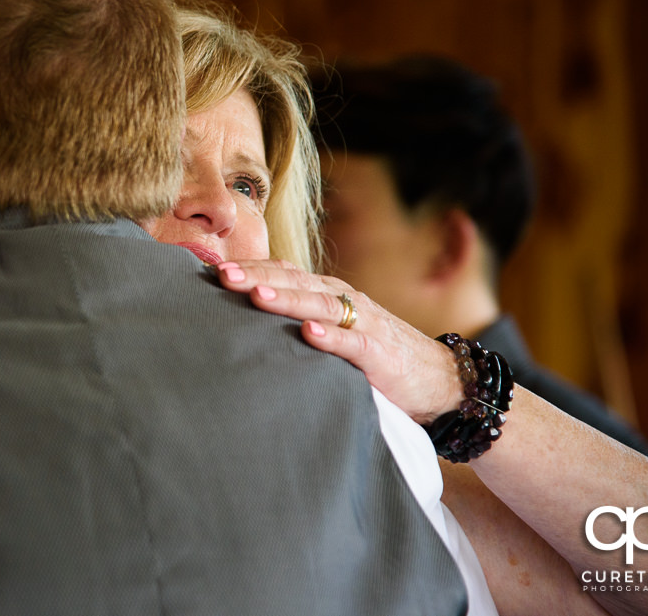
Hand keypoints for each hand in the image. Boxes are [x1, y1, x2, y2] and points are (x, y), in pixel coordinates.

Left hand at [215, 260, 460, 423]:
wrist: (436, 378)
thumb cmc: (373, 354)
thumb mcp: (333, 331)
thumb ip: (297, 322)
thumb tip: (243, 326)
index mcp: (327, 292)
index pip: (283, 272)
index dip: (249, 269)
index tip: (212, 270)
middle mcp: (343, 299)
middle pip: (295, 282)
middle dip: (257, 277)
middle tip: (222, 276)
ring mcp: (363, 323)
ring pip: (320, 304)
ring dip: (287, 299)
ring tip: (257, 296)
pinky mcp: (379, 352)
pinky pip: (353, 342)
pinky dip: (331, 337)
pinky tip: (309, 333)